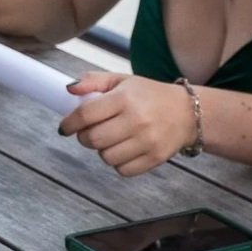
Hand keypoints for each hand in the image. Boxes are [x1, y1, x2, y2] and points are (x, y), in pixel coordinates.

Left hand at [58, 72, 194, 176]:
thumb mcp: (121, 80)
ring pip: (106, 157)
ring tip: (110, 138)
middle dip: (84, 137)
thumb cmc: (149, 95)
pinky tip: (124, 149)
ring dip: (102, 150)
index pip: (86, 114)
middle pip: (93, 139)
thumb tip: (69, 89)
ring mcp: (147, 142)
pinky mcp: (155, 159)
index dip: (69, 123)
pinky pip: (123, 170)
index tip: (64, 127)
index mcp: (125, 98)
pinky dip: (118, 162)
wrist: (187, 112)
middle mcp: (136, 120)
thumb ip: (92, 81)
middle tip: (89, 132)